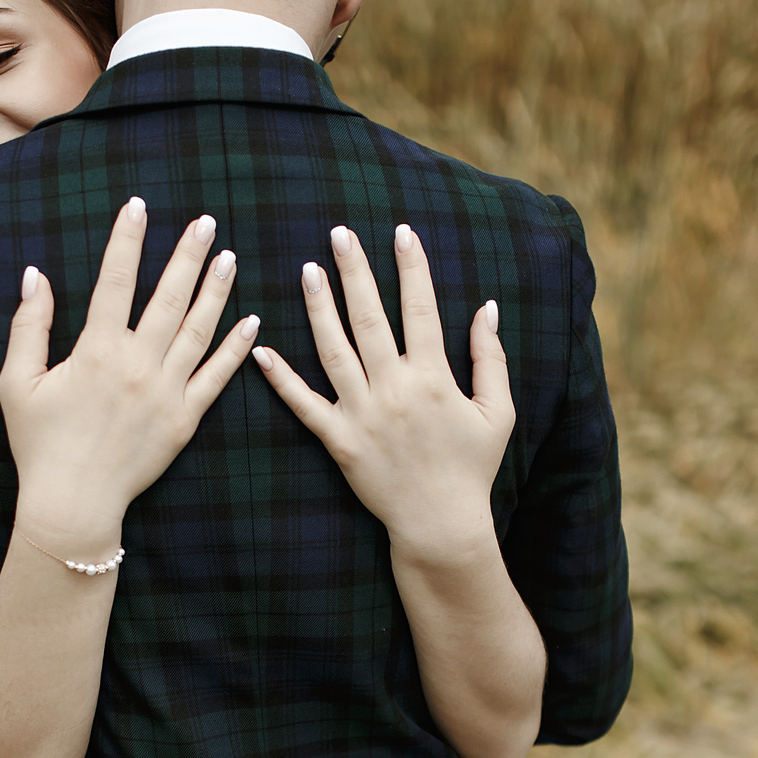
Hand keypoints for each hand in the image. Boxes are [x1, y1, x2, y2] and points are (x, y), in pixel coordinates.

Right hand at [0, 197, 260, 556]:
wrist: (72, 504)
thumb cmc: (39, 444)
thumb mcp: (17, 383)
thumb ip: (29, 326)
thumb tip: (35, 275)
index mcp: (96, 350)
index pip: (115, 280)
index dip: (128, 239)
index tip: (139, 206)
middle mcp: (137, 365)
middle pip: (168, 296)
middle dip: (188, 254)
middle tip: (206, 222)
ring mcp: (166, 393)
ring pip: (198, 330)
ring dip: (216, 290)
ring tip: (229, 257)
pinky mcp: (184, 420)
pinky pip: (216, 378)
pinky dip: (235, 349)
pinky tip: (251, 322)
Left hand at [252, 223, 514, 566]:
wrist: (440, 524)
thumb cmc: (472, 468)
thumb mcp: (496, 412)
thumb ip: (491, 358)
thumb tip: (487, 308)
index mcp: (434, 377)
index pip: (420, 308)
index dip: (411, 267)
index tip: (400, 232)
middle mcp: (395, 389)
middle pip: (369, 318)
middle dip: (355, 271)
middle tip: (338, 233)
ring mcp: (363, 414)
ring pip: (334, 351)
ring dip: (318, 308)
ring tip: (307, 271)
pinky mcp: (339, 441)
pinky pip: (305, 406)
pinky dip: (281, 380)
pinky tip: (262, 351)